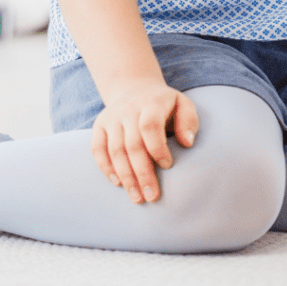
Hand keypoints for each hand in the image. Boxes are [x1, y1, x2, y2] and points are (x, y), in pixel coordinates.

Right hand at [91, 81, 198, 203]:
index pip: (150, 126)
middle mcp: (128, 109)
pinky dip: (106, 168)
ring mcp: (112, 117)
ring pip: (115, 151)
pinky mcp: (100, 125)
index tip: (168, 165)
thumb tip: (187, 143)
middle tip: (152, 196)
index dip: (158, 148)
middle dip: (142, 173)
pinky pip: (97, 149)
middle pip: (132, 144)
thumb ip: (188, 121)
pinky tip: (118, 183)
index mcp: (151, 102)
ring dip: (126, 177)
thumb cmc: (164, 104)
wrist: (135, 87)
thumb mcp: (182, 104)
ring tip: (137, 197)